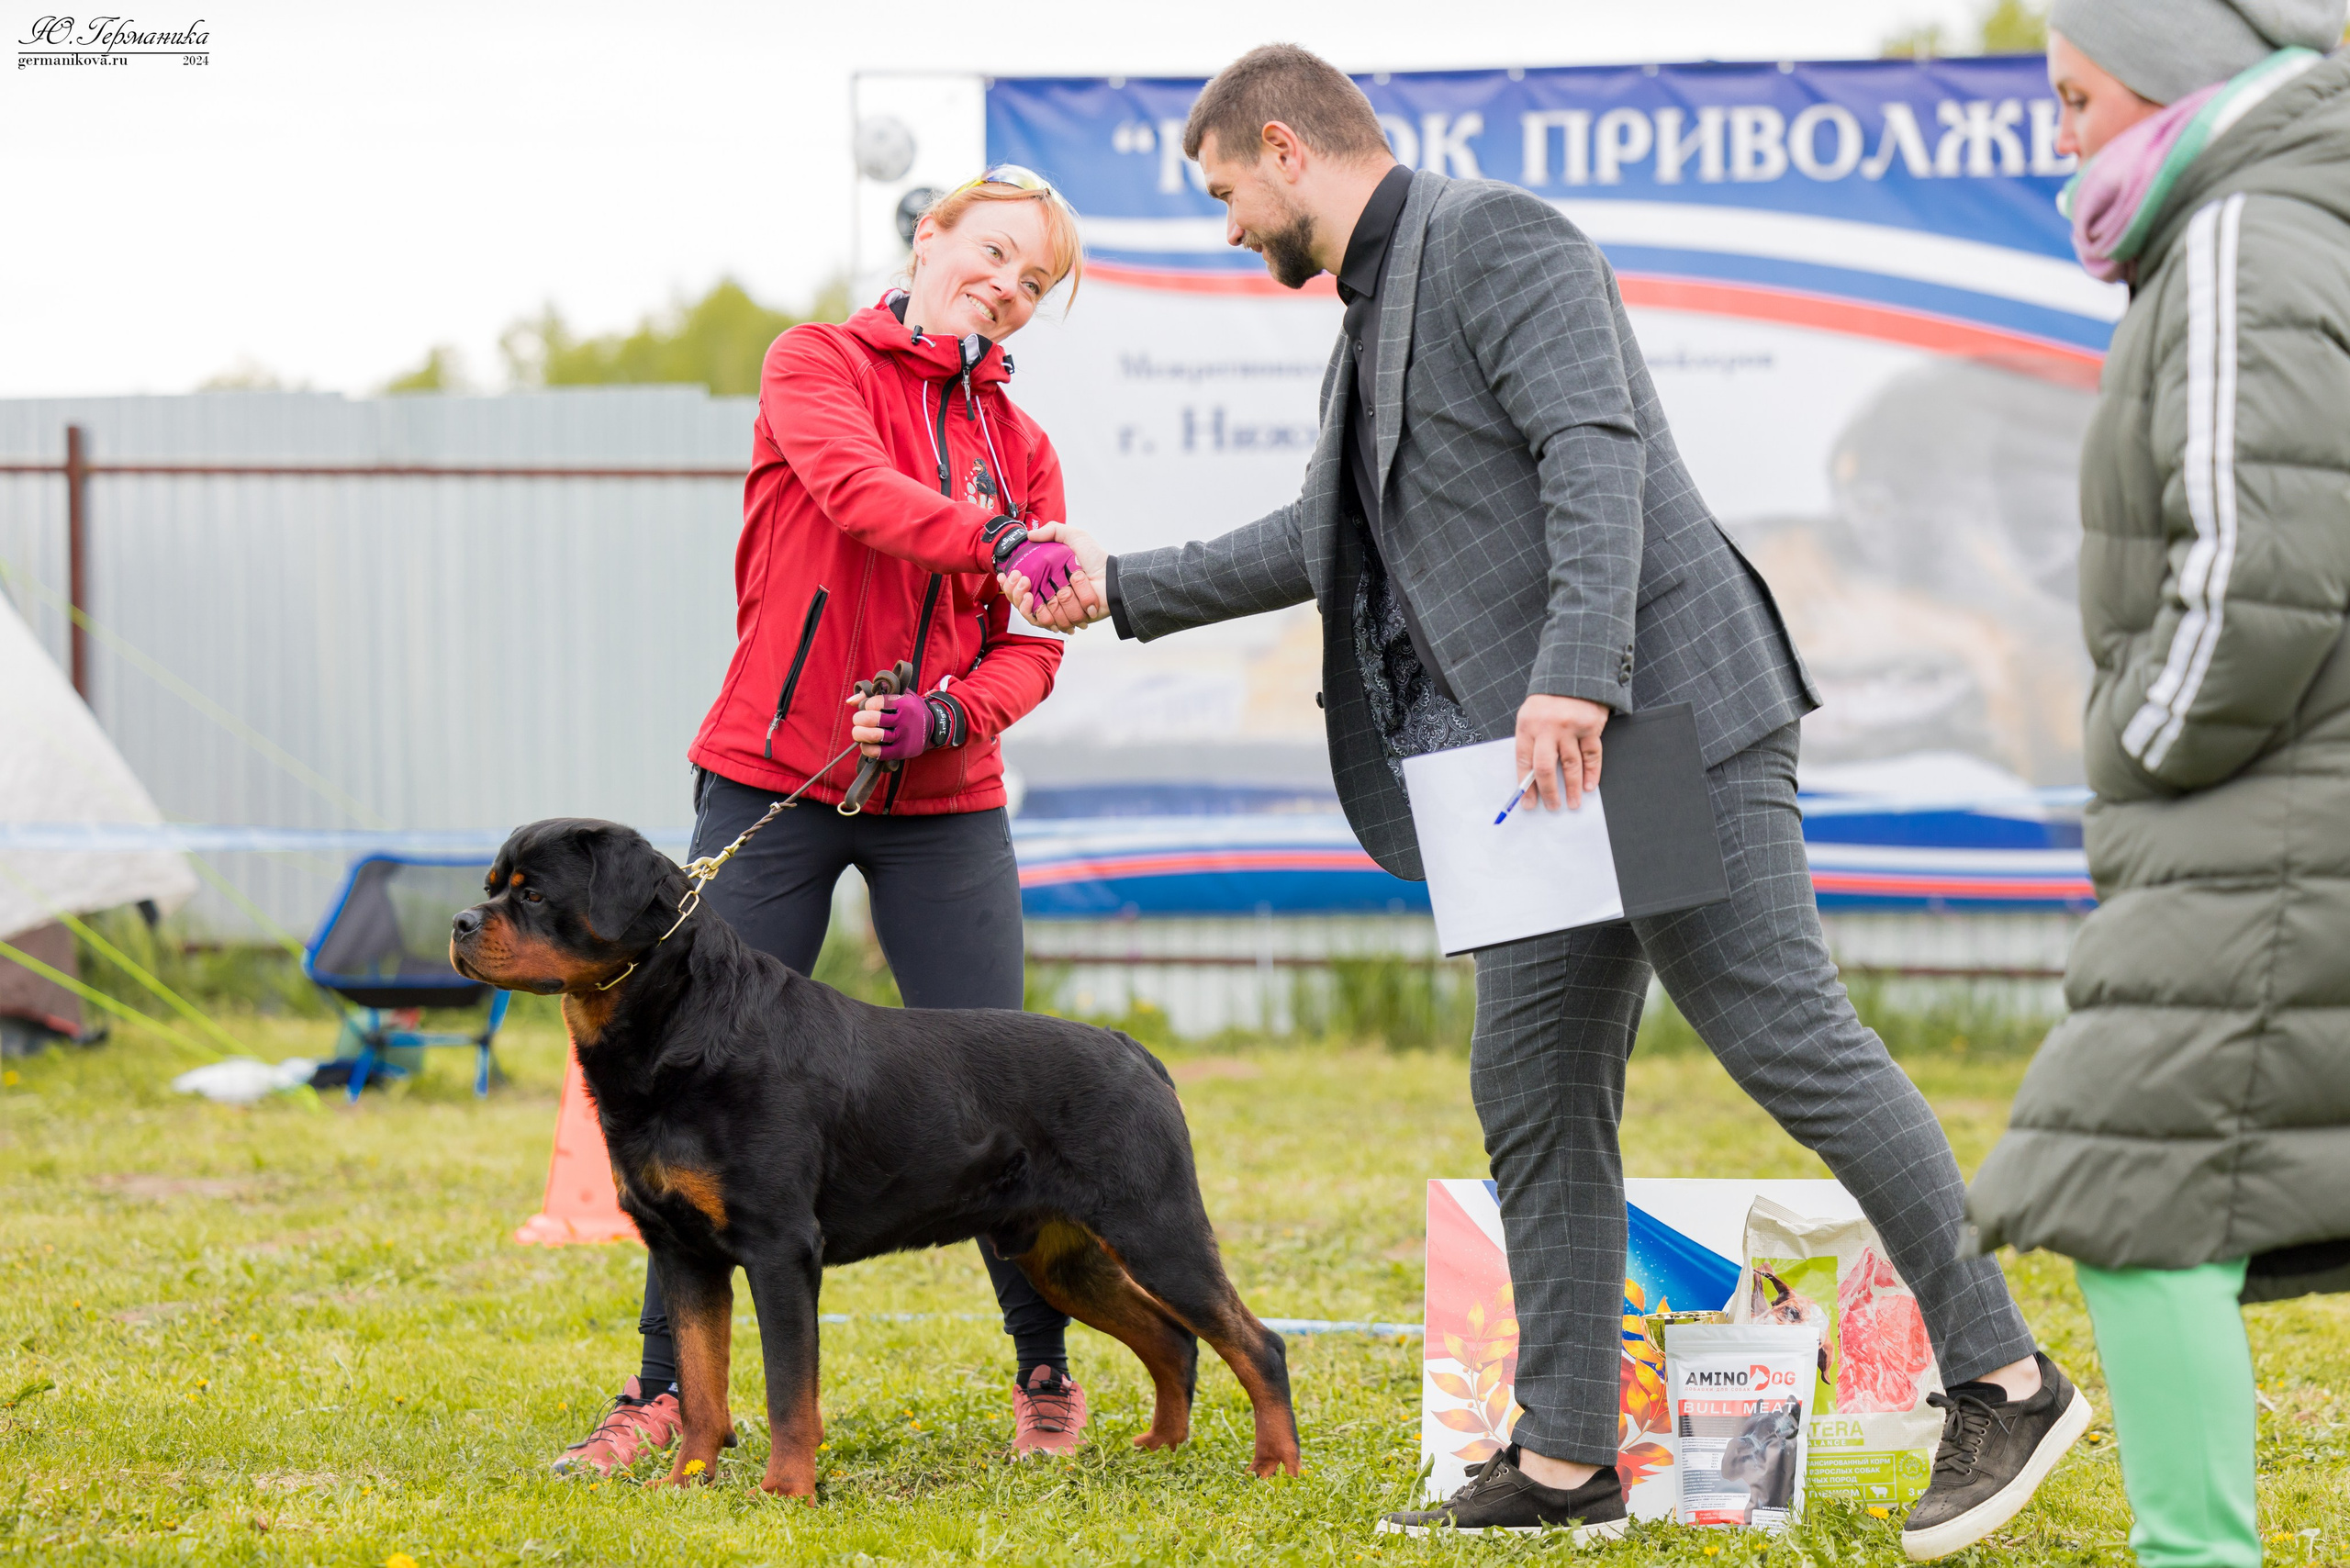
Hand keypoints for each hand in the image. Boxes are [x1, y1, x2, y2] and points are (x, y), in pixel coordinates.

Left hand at [848, 692, 931, 761]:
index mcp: (903, 703)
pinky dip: (867, 749)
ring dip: (860, 734)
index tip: (869, 707)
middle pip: (872, 719)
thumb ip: (873, 693)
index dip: (866, 705)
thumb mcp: (898, 694)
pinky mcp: (901, 751)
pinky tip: (866, 744)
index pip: (875, 702)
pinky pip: (878, 752)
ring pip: (873, 736)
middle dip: (859, 719)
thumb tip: (850, 701)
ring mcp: (903, 736)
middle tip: (858, 720)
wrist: (932, 727)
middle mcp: (904, 720)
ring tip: (859, 732)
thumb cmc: (909, 708)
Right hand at [1000, 521, 1110, 629]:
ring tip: (1031, 594)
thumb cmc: (1095, 559)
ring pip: (1031, 612)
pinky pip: (1045, 623)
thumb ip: (1053, 530)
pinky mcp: (1063, 620)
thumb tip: (1028, 535)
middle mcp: (1046, 594)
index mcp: (1043, 577)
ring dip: (1032, 602)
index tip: (1006, 575)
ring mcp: (1054, 609)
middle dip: (1015, 593)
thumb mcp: (1074, 537)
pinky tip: (1039, 607)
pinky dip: (1043, 615)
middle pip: (1018, 601)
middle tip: (1022, 581)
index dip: (1008, 583)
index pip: (1018, 584)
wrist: (1111, 579)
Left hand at [1515, 694, 1609, 810]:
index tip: (1529, 803)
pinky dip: (1592, 773)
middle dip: (1549, 792)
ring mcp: (1569, 727)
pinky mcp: (1590, 726)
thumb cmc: (1549, 699)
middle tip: (1553, 806)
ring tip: (1574, 803)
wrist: (1575, 673)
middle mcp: (1547, 728)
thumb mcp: (1531, 716)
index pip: (1524, 763)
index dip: (1526, 786)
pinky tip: (1590, 786)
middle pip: (1545, 768)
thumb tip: (1531, 777)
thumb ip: (1531, 742)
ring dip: (1573, 788)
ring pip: (1570, 765)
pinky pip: (1591, 755)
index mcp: (1527, 726)